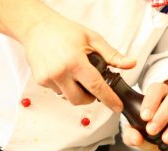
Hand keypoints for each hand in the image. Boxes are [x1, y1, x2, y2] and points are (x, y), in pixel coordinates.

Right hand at [20, 11, 135, 110]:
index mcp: (75, 61)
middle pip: (80, 100)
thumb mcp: (93, 39)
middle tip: (92, 85)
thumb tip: (131, 64)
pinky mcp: (40, 81)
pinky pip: (57, 92)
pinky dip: (65, 87)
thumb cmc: (65, 31)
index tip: (117, 107)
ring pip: (68, 98)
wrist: (36, 27)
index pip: (96, 86)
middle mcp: (60, 71)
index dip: (109, 99)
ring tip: (76, 75)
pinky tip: (63, 73)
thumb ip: (112, 55)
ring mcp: (47, 78)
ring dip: (76, 92)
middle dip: (90, 97)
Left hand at [122, 78, 167, 150]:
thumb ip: (131, 135)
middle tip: (152, 131)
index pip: (157, 90)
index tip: (144, 117)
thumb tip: (135, 138)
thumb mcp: (138, 132)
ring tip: (167, 140)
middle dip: (162, 116)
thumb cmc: (152, 129)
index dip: (151, 102)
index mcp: (159, 94)